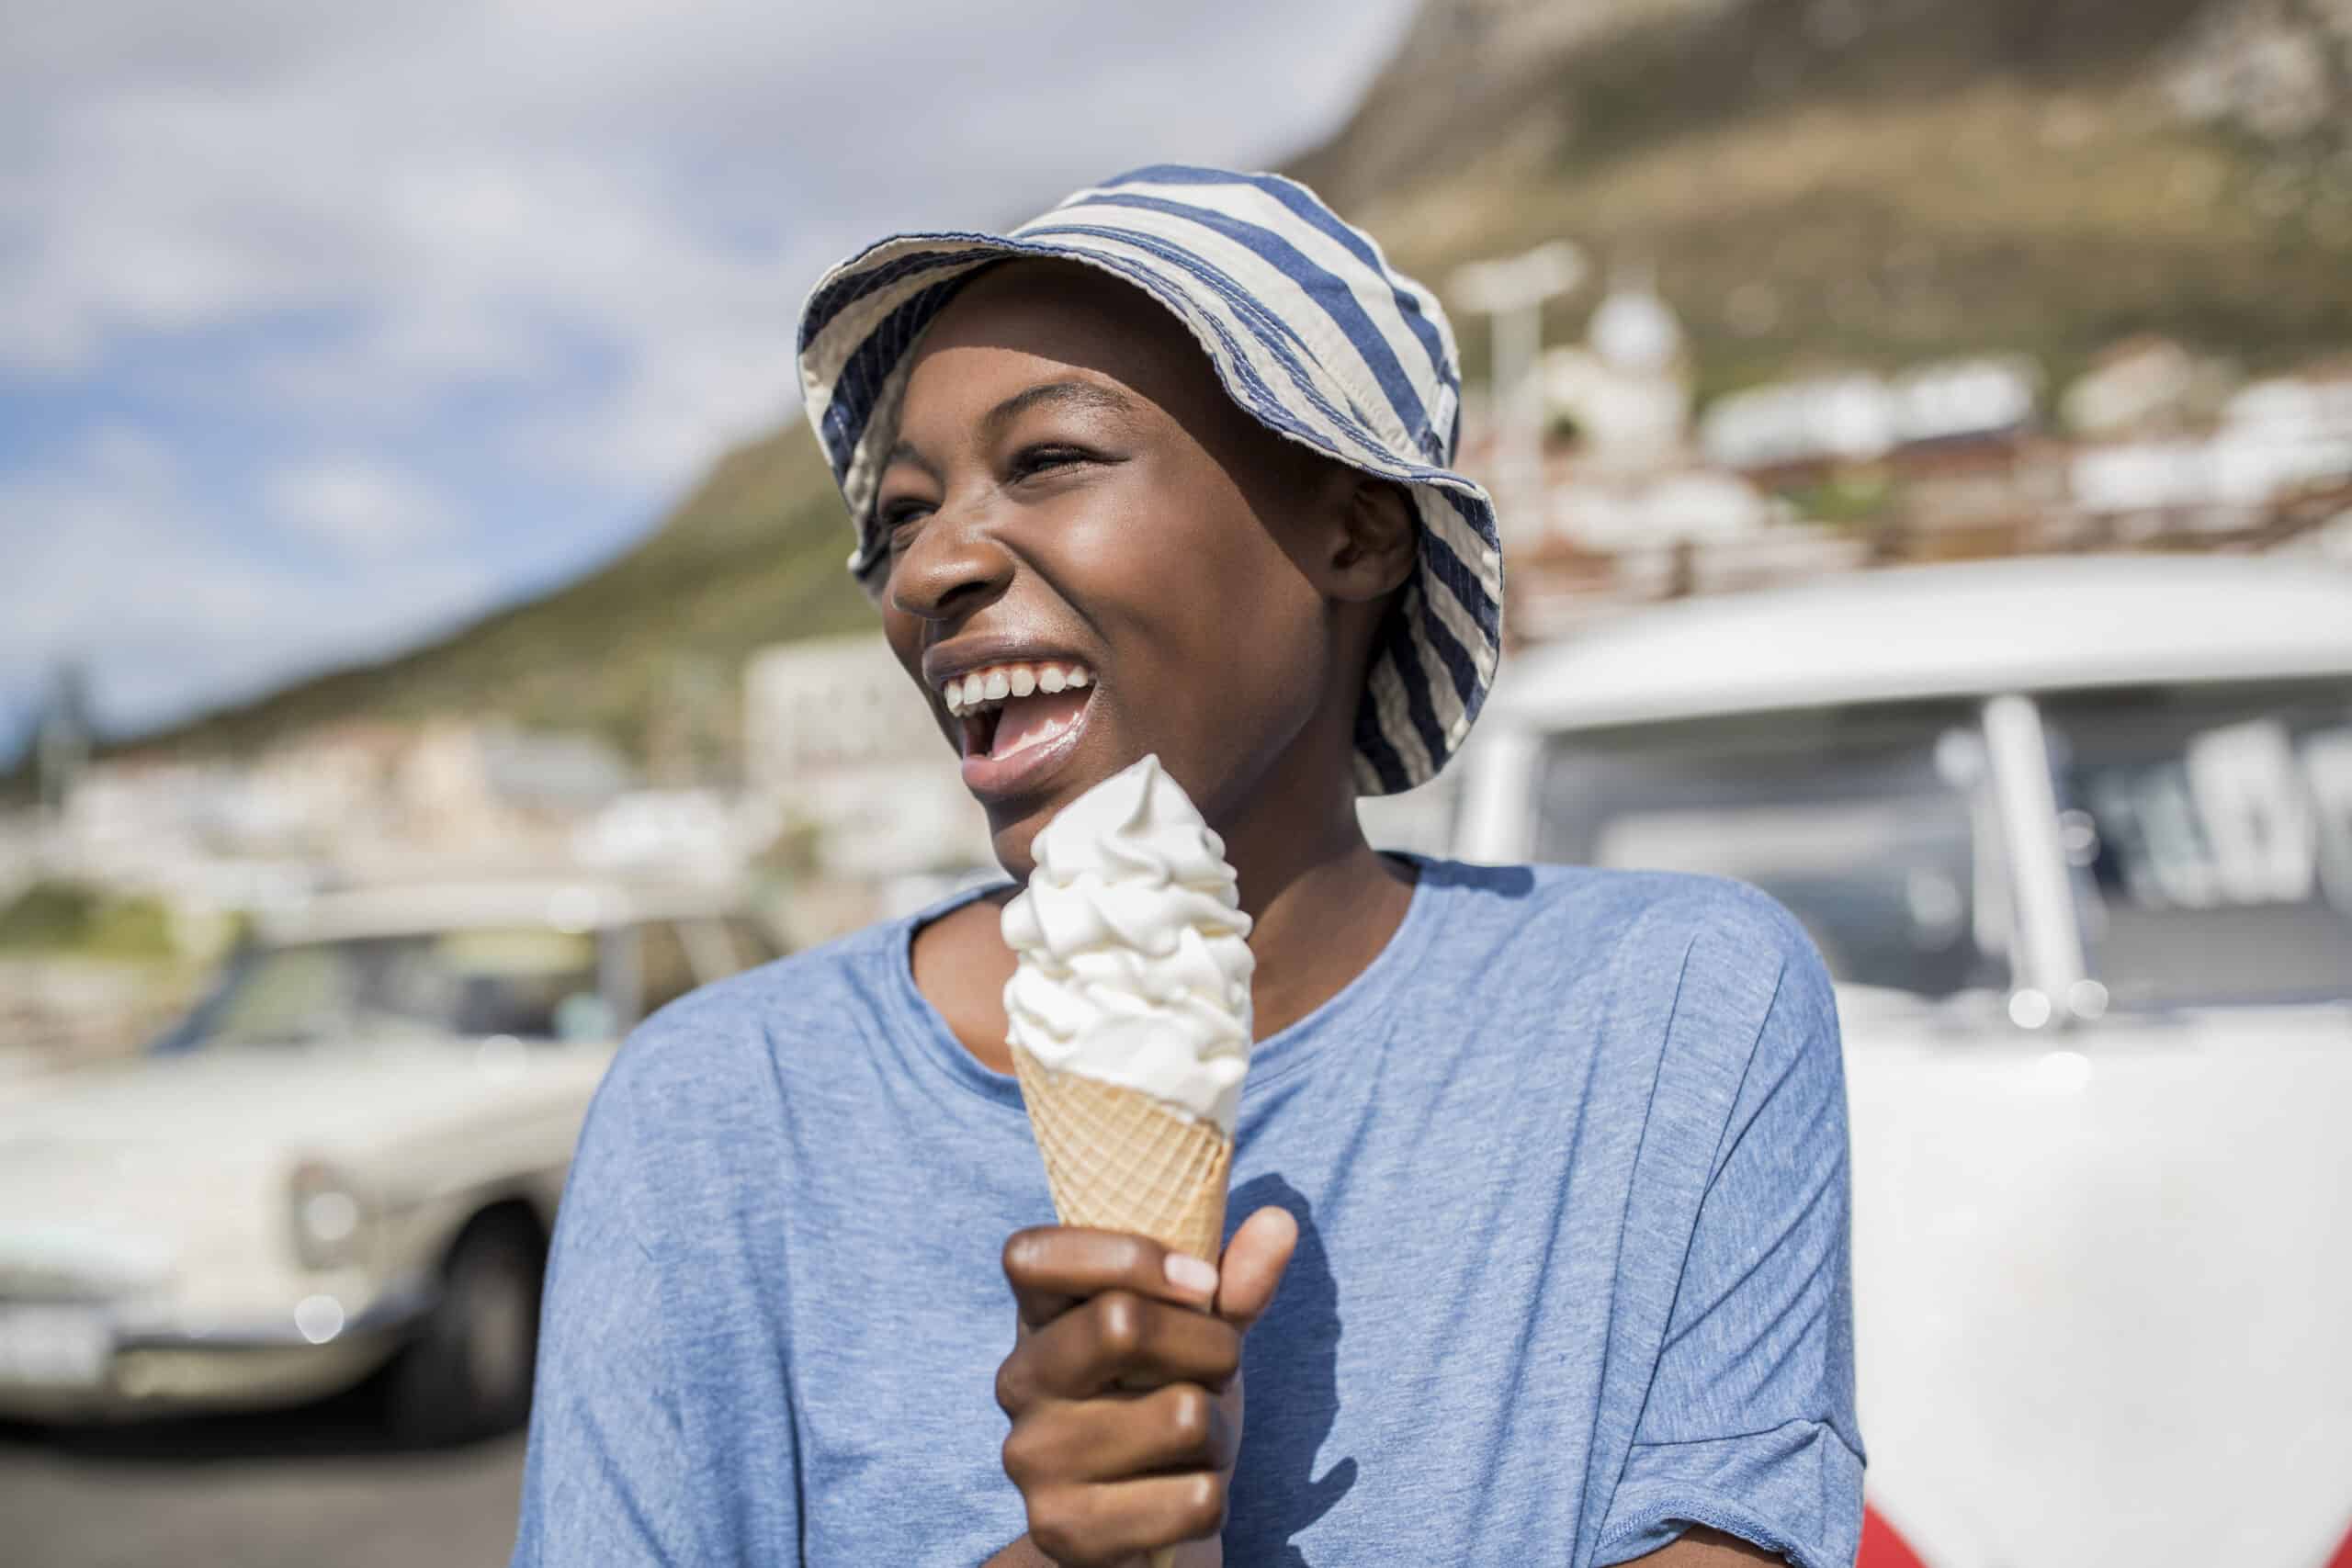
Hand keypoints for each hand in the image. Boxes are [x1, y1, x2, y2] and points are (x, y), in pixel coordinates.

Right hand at [993, 1208, 1298, 1567]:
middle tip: (1218, 1373)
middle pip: (1122, 1323)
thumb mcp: (1198, 1337)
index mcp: (1037, 1318)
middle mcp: (1018, 1382)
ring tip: (1196, 1441)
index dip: (1129, 1254)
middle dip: (1211, 1347)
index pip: (1033, 1255)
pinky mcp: (1063, 1531)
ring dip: (1220, 1430)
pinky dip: (1215, 1496)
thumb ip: (1232, 1283)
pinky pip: (1193, 1498)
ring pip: (1179, 1416)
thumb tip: (1280, 1222)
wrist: (1144, 1530)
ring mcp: (1031, 1460)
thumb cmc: (1167, 1404)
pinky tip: (1181, 1496)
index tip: (1202, 1283)